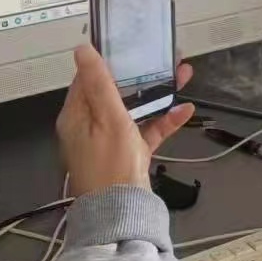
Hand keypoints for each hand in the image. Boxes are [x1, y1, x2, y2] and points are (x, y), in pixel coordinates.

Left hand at [56, 44, 194, 195]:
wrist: (122, 216)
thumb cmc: (112, 165)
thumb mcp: (108, 119)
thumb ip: (100, 83)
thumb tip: (82, 49)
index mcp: (76, 116)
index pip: (89, 79)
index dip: (109, 60)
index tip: (130, 44)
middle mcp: (90, 126)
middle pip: (116, 92)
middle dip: (142, 74)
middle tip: (164, 56)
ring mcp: (110, 142)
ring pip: (134, 110)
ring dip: (157, 93)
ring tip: (182, 74)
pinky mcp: (129, 156)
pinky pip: (145, 132)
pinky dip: (162, 121)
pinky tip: (184, 111)